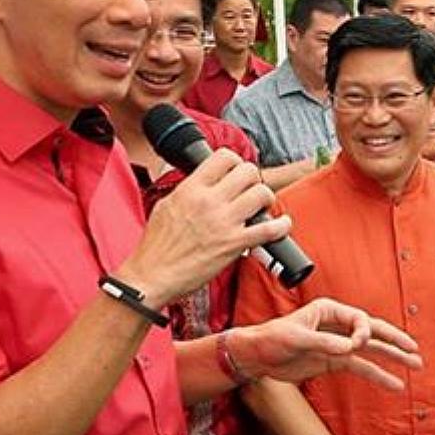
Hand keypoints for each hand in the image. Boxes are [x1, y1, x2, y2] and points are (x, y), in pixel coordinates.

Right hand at [120, 149, 283, 304]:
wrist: (152, 276)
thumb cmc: (156, 247)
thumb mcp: (166, 205)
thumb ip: (187, 190)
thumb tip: (201, 183)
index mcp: (191, 189)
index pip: (223, 157)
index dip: (235, 162)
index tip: (236, 171)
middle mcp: (209, 201)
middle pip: (248, 171)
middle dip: (253, 179)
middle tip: (250, 190)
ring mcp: (224, 222)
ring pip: (262, 194)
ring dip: (266, 199)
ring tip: (262, 206)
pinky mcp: (234, 244)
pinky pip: (270, 229)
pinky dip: (282, 226)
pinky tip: (282, 225)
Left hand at [228, 297, 422, 389]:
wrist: (255, 356)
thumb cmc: (270, 339)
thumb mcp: (295, 339)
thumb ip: (323, 343)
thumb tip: (349, 349)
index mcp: (328, 311)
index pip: (358, 319)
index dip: (363, 332)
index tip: (357, 346)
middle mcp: (337, 325)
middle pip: (373, 331)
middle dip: (394, 341)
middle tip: (414, 350)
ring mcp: (337, 344)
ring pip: (371, 350)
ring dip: (392, 358)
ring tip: (415, 365)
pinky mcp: (334, 361)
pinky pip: (361, 368)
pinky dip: (378, 375)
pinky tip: (394, 383)